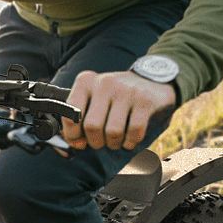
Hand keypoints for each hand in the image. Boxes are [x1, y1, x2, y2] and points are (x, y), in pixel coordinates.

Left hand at [62, 70, 176, 149]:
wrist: (151, 79)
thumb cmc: (115, 95)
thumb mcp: (93, 96)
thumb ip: (79, 116)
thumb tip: (76, 143)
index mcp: (86, 82)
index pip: (71, 114)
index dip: (73, 134)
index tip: (80, 142)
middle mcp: (105, 83)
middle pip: (92, 126)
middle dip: (95, 141)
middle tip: (101, 142)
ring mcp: (126, 91)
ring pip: (113, 132)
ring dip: (113, 143)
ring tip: (116, 140)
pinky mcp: (145, 101)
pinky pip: (134, 132)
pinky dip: (131, 141)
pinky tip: (130, 139)